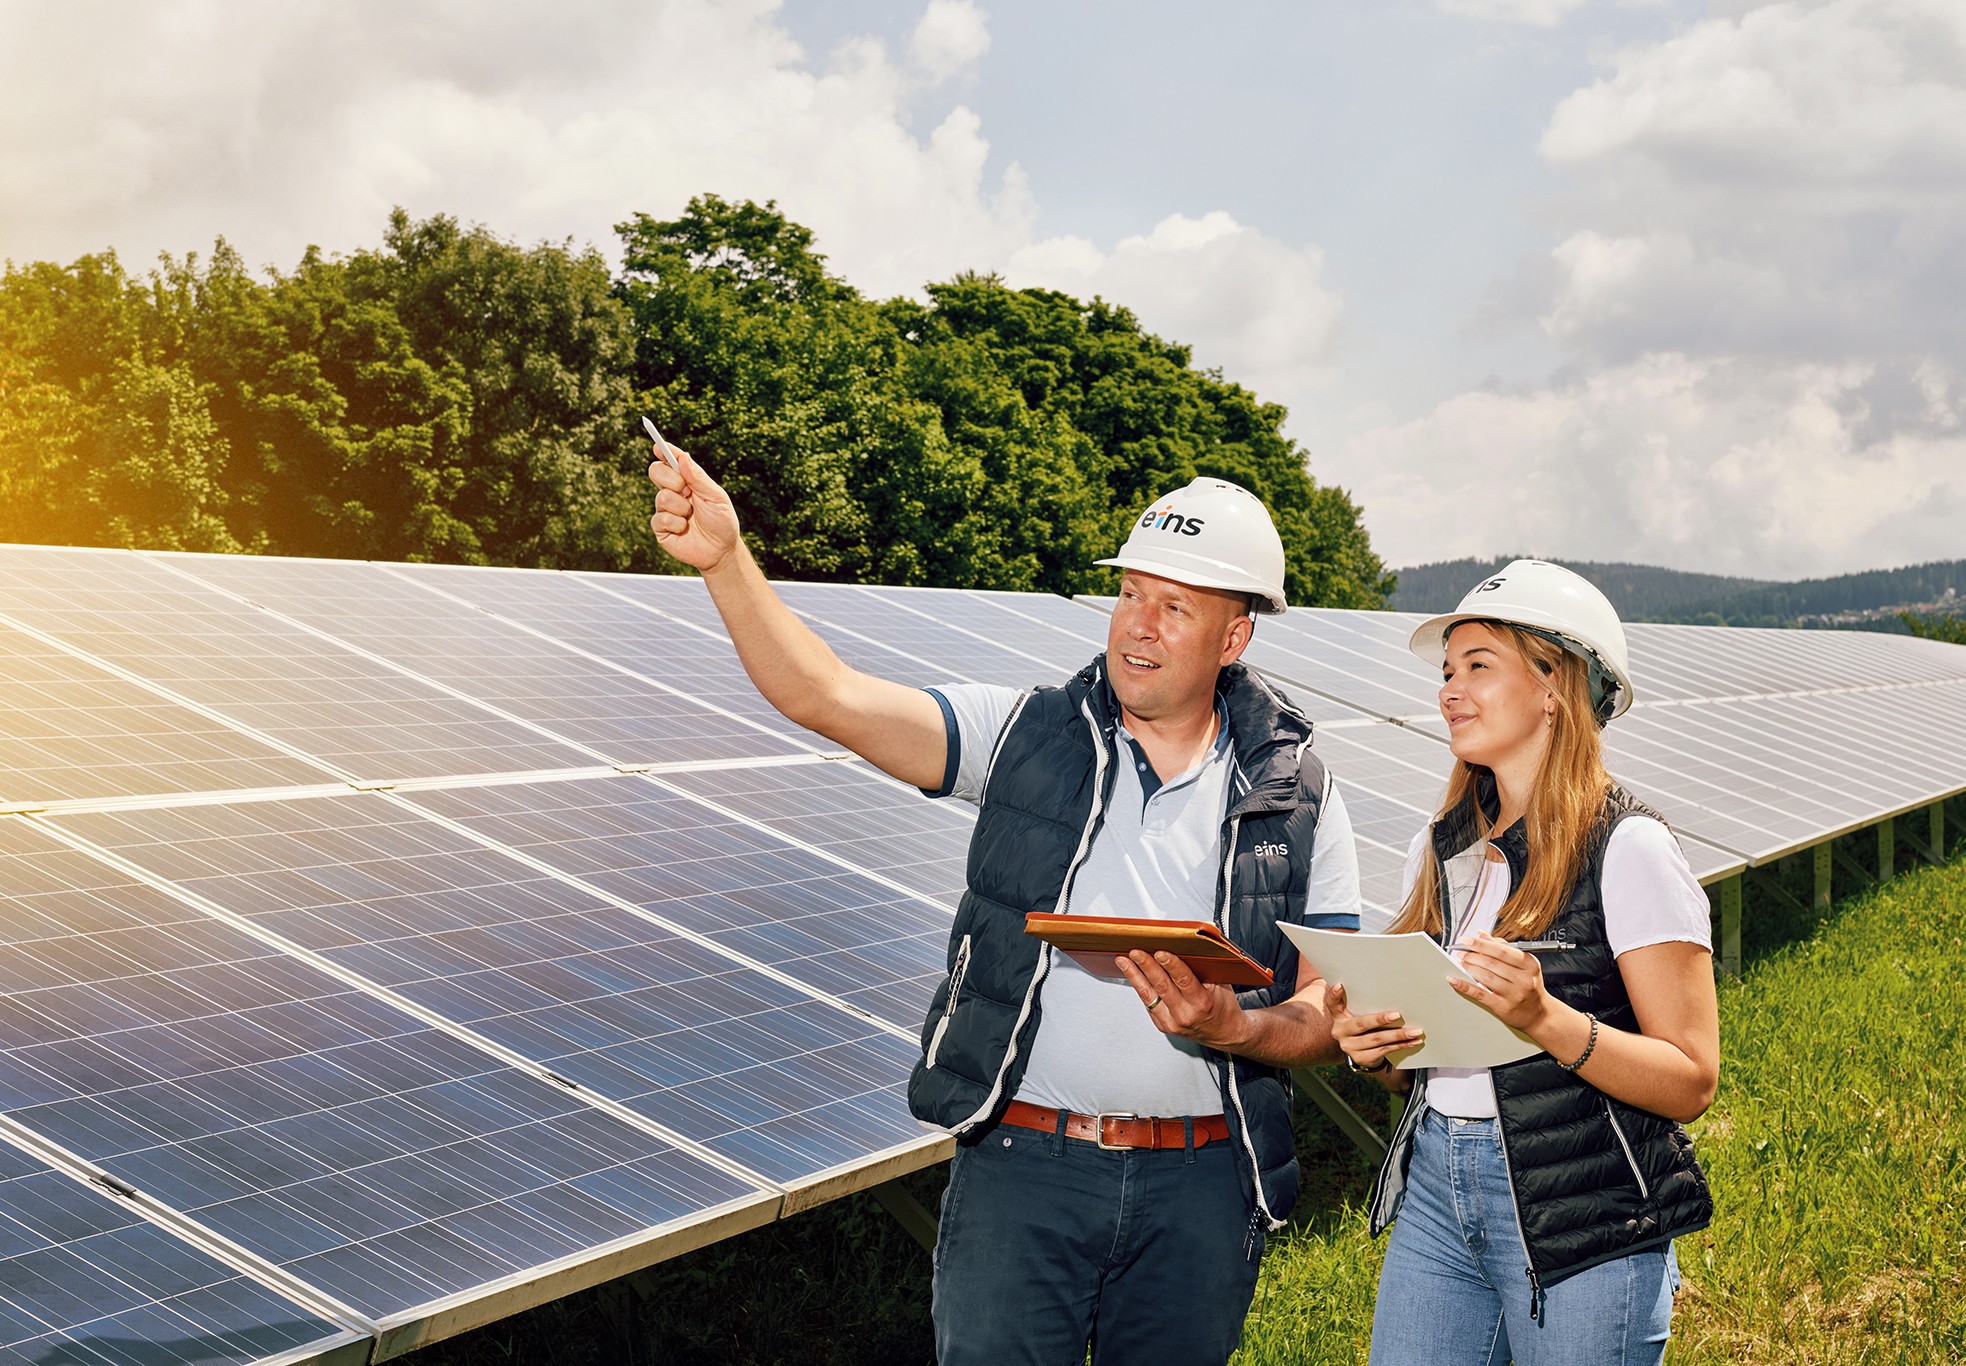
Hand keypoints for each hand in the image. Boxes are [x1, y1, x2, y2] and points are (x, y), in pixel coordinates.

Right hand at [649, 443, 740, 574]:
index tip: (659, 446)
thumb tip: (683, 457)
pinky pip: (660, 518)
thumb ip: (699, 478)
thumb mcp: (716, 497)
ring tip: (691, 516)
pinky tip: (684, 529)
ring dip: (681, 507)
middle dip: (670, 478)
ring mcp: (665, 509)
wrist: (721, 550)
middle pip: (656, 471)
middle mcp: (673, 492)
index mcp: (687, 481)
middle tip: (685, 490)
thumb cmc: (722, 522)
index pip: (671, 461)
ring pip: (661, 497)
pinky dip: (676, 523)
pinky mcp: (661, 527)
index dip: (664, 451)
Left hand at [1115, 950, 1246, 1050]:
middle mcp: (1186, 1014)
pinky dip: (1140, 987)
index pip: (1184, 980)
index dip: (1171, 964)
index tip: (1159, 952)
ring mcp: (1172, 1022)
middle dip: (1146, 966)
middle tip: (1136, 952)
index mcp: (1202, 1002)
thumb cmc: (1222, 1005)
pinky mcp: (1163, 1026)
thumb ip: (1208, 965)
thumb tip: (1194, 940)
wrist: (1224, 1033)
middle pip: (1162, 986)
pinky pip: (1148, 1003)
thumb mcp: (1222, 984)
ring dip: (1134, 976)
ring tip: (1123, 961)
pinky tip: (1132, 974)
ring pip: (1148, 995)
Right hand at [1328, 981, 1420, 1073]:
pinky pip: (1384, 1050)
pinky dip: (1401, 1045)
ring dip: (1398, 1035)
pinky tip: (1413, 1041)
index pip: (1332, 1003)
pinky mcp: (1361, 1058)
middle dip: (1379, 1019)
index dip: (1335, 995)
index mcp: (1338, 1016)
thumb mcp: (1359, 1013)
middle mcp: (1340, 1032)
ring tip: (1415, 1031)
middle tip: (1397, 1015)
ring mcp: (1349, 1047)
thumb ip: (1364, 1003)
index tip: (1341, 985)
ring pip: (1376, 1039)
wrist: (1363, 1050)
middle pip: (1360, 1024)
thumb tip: (1388, 989)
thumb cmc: (1364, 1025)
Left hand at [1447, 932, 1553, 1032]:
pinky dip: (1465, 986)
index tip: (1465, 940)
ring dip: (1468, 968)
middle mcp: (1524, 979)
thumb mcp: (1524, 965)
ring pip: (1485, 976)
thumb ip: (1503, 948)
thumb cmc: (1530, 987)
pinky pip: (1480, 994)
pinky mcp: (1504, 1007)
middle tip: (1460, 952)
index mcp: (1529, 964)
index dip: (1480, 944)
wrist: (1540, 1014)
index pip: (1501, 950)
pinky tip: (1454, 980)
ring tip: (1460, 963)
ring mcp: (1514, 994)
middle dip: (1471, 955)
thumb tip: (1482, 934)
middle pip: (1491, 963)